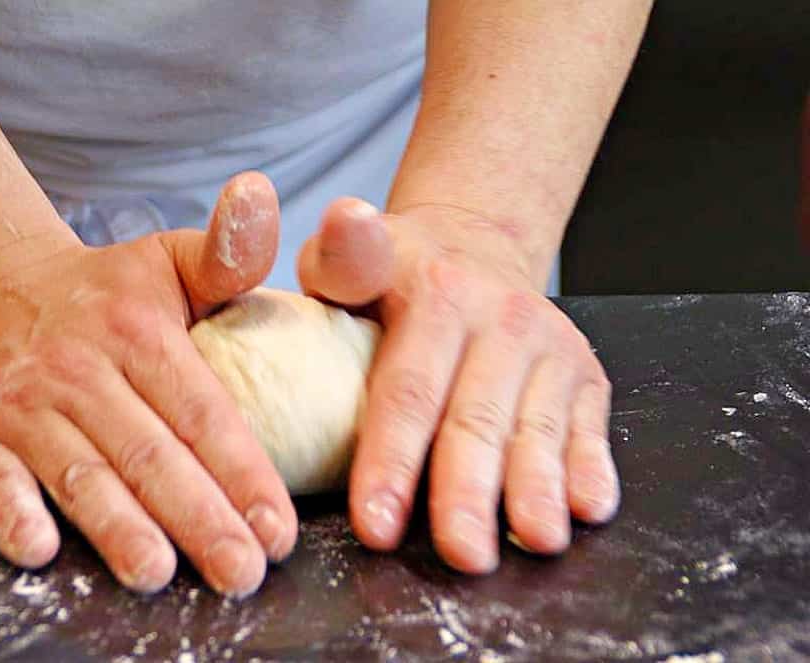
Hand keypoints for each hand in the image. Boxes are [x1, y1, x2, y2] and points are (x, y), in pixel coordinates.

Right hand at [0, 173, 296, 596]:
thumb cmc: (106, 290)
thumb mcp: (169, 259)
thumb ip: (226, 252)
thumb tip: (263, 195)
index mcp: (138, 330)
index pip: (202, 409)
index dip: (242, 471)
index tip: (279, 527)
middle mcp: (79, 367)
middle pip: (148, 453)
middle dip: (198, 519)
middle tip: (242, 574)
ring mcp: (22, 403)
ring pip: (78, 472)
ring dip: (115, 527)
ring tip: (156, 572)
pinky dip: (11, 513)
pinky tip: (40, 551)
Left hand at [299, 200, 618, 572]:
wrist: (477, 251)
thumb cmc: (398, 277)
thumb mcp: (355, 258)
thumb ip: (342, 255)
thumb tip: (345, 219)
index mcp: (437, 298)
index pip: (408, 391)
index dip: (392, 460)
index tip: (376, 523)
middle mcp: (502, 321)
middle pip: (478, 420)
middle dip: (470, 494)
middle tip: (462, 555)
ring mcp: (550, 348)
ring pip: (538, 430)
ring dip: (538, 489)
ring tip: (535, 540)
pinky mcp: (585, 375)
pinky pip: (589, 427)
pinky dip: (590, 468)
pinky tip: (588, 507)